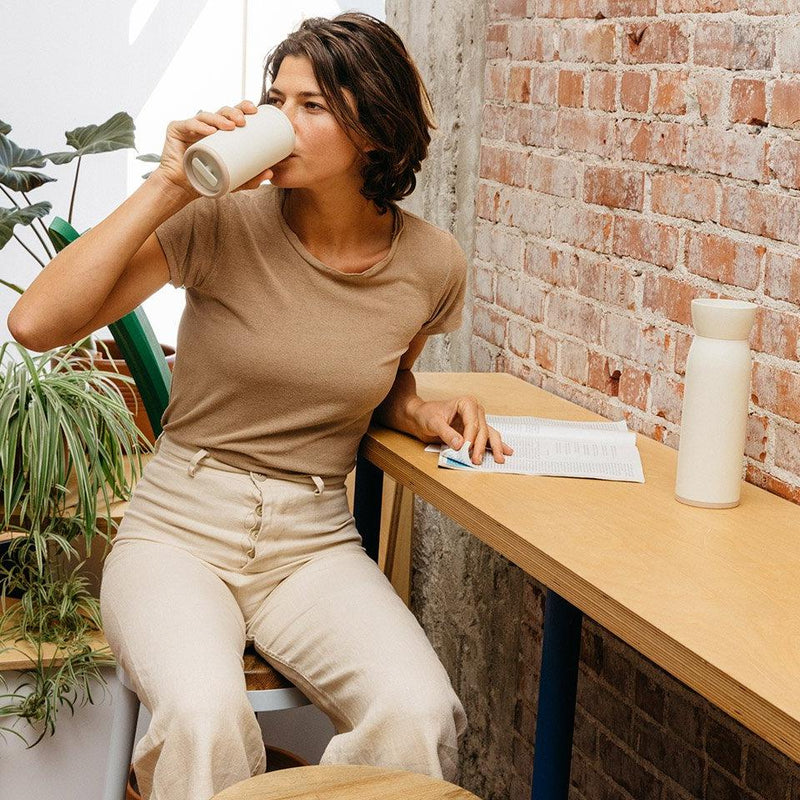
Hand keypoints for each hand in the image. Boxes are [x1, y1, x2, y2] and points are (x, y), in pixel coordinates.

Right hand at [152, 100, 273, 196]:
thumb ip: (250, 177)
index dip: (243, 108)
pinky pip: (188, 124)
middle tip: (243, 121)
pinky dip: (199, 126)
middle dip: (233, 112)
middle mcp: (206, 126)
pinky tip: (210, 131)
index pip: (233, 115)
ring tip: (230, 126)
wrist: (182, 188)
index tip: (255, 110)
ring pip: (206, 116)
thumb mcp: (233, 180)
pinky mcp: (176, 129)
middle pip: (221, 112)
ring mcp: (191, 126)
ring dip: (219, 119)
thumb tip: (270, 173)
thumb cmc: (207, 180)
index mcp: (220, 132)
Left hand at [410, 395, 513, 464]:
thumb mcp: (434, 423)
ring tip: (499, 459)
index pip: (473, 423)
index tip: (466, 449)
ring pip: (490, 435)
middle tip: (475, 460)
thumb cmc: (427, 415)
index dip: (471, 438)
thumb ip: (447, 433)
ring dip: (494, 448)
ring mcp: (477, 421)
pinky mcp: (475, 431)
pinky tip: (506, 451)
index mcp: (467, 404)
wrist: (421, 417)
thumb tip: (460, 445)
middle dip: (480, 447)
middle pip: (482, 431)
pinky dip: (496, 445)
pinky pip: (488, 438)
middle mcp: (475, 411)